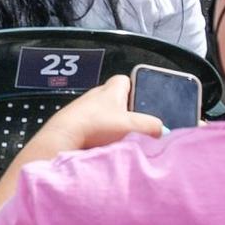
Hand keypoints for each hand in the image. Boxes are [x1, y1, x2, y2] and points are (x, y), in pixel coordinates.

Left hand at [36, 76, 164, 153]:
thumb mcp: (131, 125)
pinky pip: (91, 126)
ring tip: (119, 139)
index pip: (125, 80)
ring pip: (103, 114)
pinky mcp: (74, 123)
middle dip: (126, 112)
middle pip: (116, 100)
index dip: (135, 88)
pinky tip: (102, 145)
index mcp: (111, 89)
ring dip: (110, 125)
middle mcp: (96, 95)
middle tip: (134, 127)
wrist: (63, 137)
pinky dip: (98, 134)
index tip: (141, 101)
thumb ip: (150, 126)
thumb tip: (160, 130)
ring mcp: (83, 109)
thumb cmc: (96, 125)